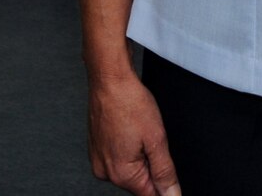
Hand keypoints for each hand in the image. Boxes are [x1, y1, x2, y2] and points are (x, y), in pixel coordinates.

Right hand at [86, 70, 180, 195]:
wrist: (109, 78)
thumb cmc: (130, 102)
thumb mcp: (157, 140)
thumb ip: (165, 173)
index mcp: (120, 174)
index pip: (150, 194)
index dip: (164, 180)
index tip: (162, 156)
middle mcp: (105, 171)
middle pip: (139, 181)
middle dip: (150, 163)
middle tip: (151, 137)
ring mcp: (98, 159)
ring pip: (129, 168)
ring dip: (139, 154)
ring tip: (138, 130)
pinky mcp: (96, 147)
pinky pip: (118, 155)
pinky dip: (128, 146)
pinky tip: (130, 128)